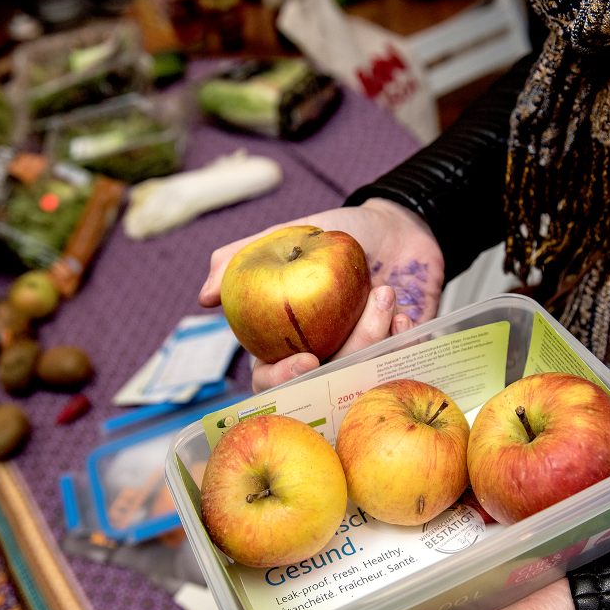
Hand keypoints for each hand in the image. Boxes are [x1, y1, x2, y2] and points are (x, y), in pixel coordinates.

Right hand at [198, 198, 444, 390]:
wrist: (403, 226)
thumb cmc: (344, 230)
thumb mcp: (292, 232)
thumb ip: (244, 256)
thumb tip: (204, 297)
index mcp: (288, 339)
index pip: (271, 380)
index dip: (283, 379)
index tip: (308, 360)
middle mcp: (324, 358)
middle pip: (324, 384)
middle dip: (348, 355)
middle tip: (367, 327)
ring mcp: (362, 362)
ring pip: (362, 374)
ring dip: (376, 332)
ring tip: (387, 292)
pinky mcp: (398, 359)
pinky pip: (399, 366)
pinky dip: (403, 337)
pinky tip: (405, 312)